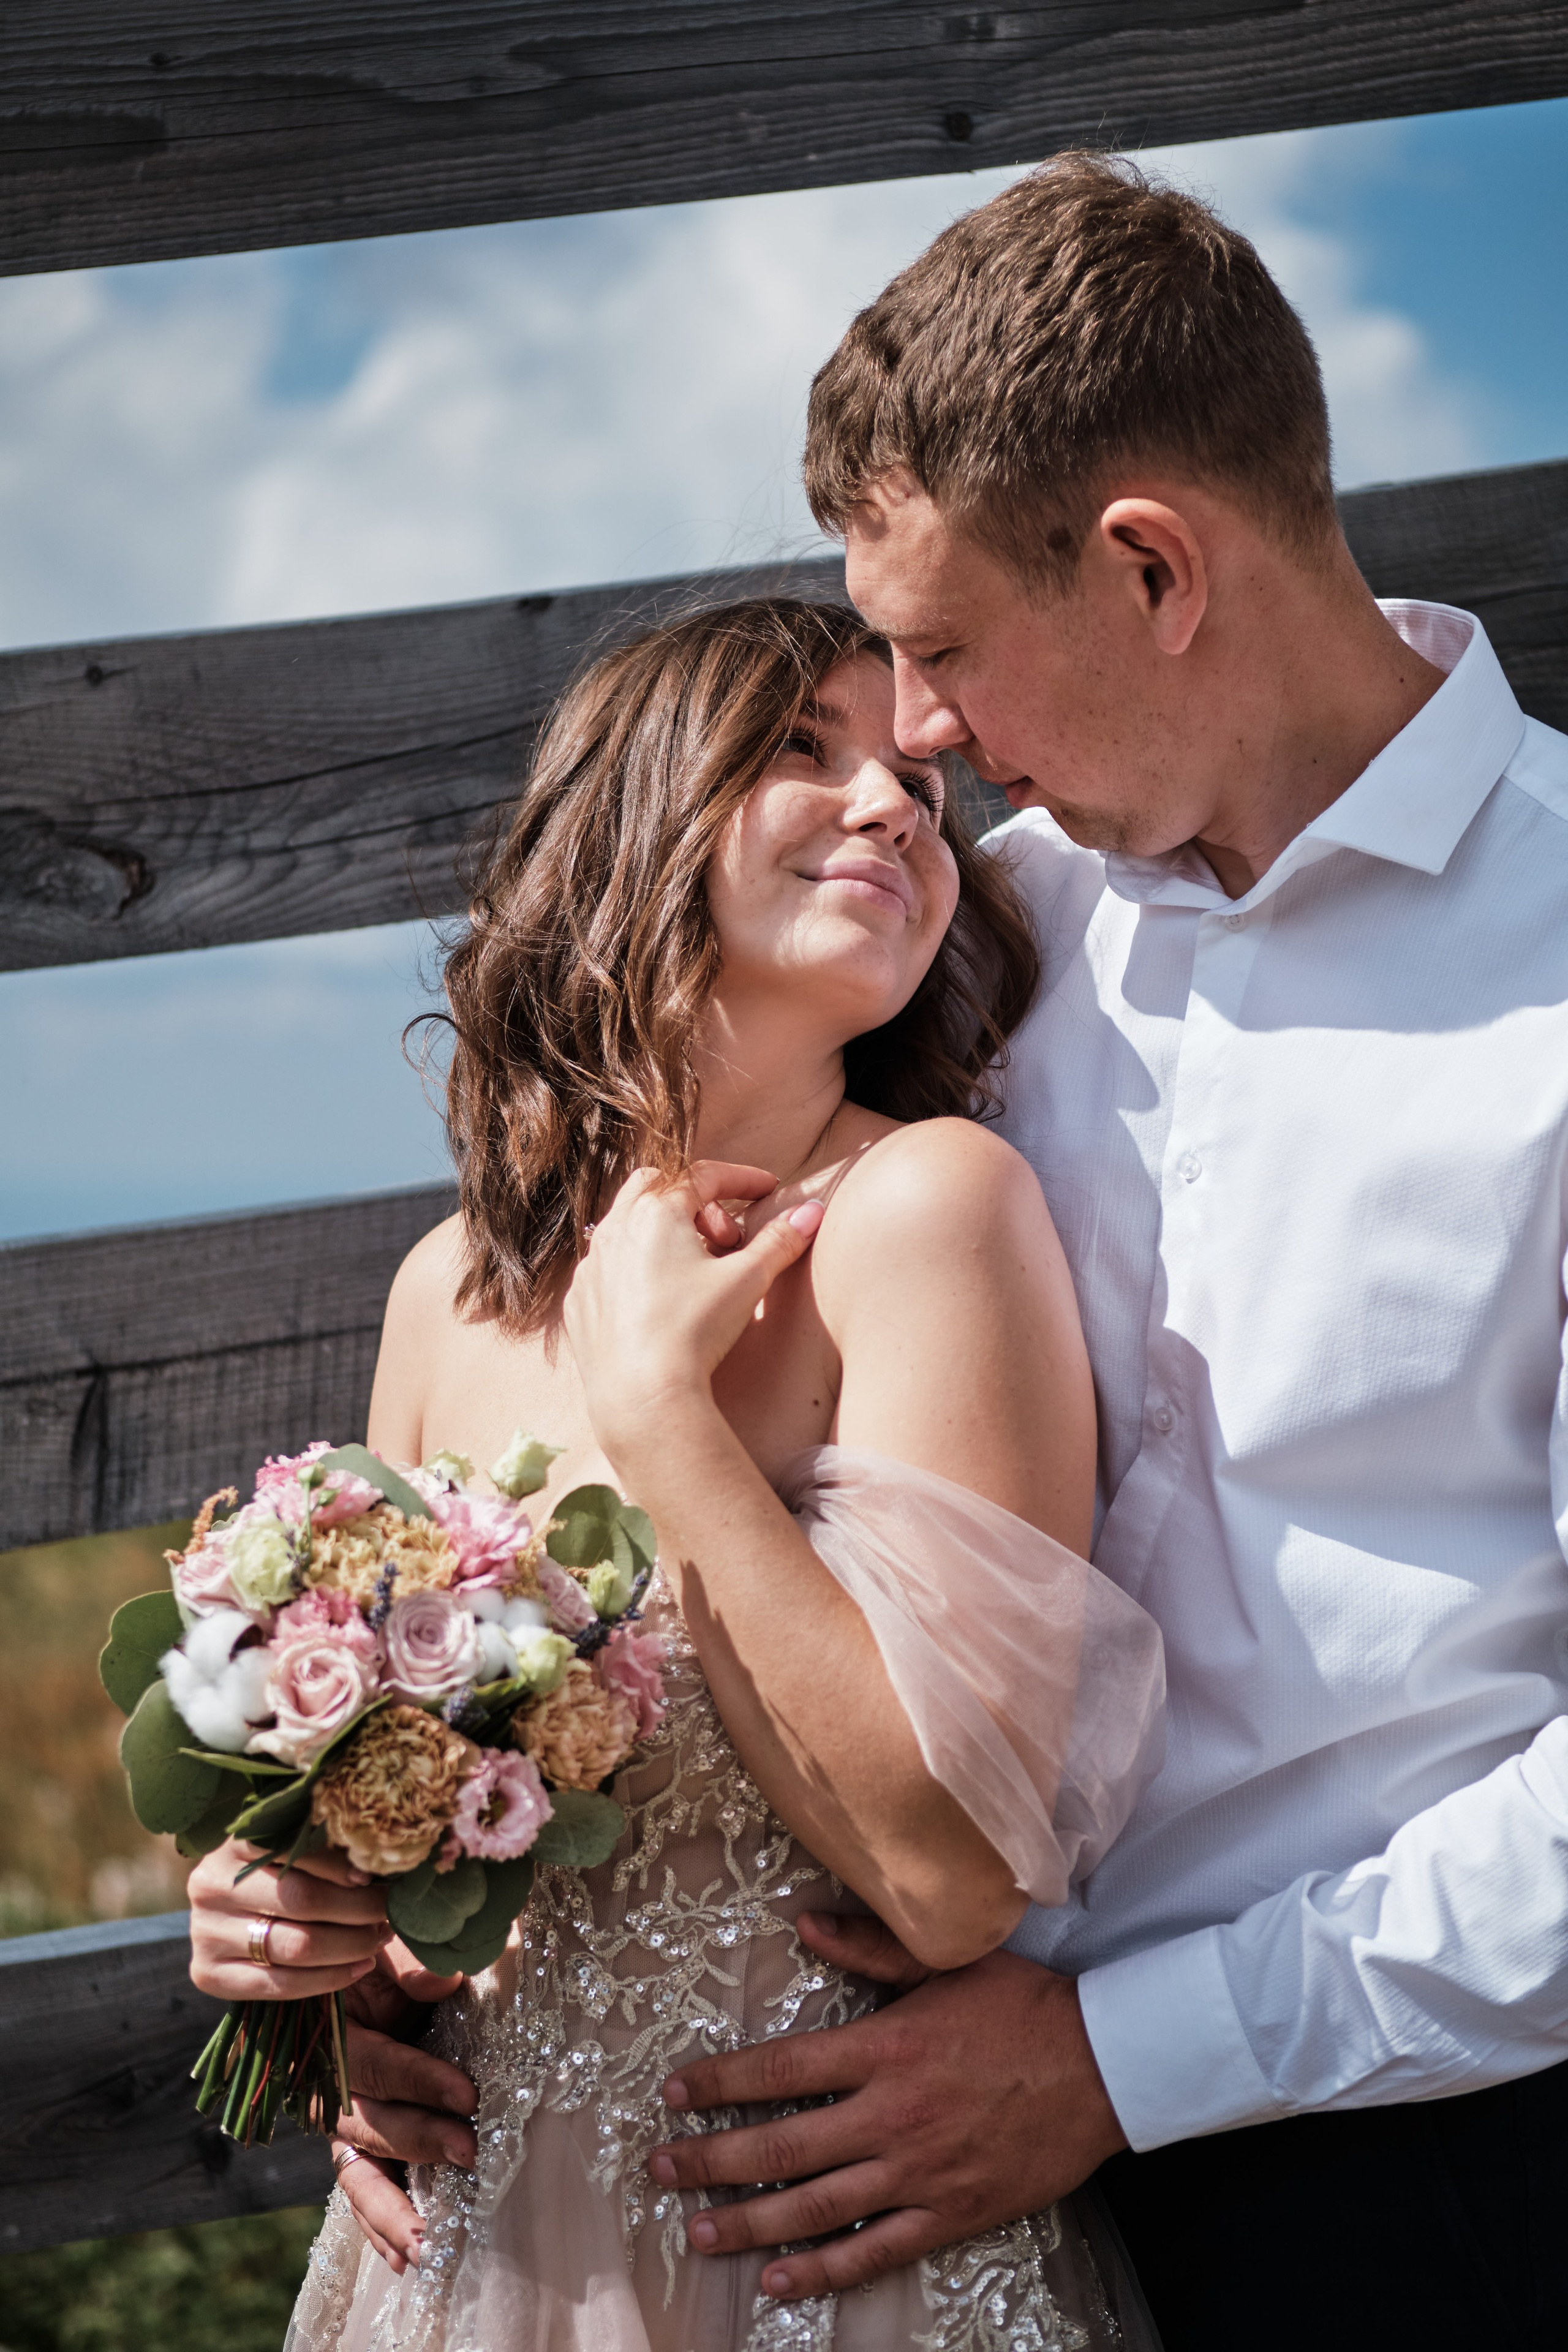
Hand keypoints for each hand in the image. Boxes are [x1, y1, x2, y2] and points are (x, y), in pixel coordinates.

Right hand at [187, 1839, 476, 2270]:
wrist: (335, 1939)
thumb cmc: (373, 1933)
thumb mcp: (385, 1935)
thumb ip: (411, 1954)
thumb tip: (446, 1974)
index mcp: (330, 2022)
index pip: (371, 2062)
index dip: (417, 2080)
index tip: (469, 2095)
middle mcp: (322, 2072)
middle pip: (362, 2120)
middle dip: (417, 2140)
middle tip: (470, 2153)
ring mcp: (332, 2106)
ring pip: (352, 2164)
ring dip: (390, 2205)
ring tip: (429, 2243)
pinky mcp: (346, 2129)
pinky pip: (354, 2181)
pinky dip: (375, 2220)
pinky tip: (406, 2259)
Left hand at [563, 1161, 823, 1466]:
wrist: (642, 1396)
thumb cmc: (695, 1331)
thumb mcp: (748, 1281)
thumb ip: (780, 1240)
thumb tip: (811, 1211)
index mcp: (655, 1213)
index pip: (704, 1176)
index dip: (741, 1179)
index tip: (767, 1190)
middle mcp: (614, 1230)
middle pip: (656, 1187)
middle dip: (695, 1201)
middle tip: (726, 1236)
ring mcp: (591, 1267)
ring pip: (626, 1226)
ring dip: (663, 1234)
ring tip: (696, 1269)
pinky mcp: (579, 1303)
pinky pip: (607, 1268)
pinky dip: (634, 1268)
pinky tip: (659, 1299)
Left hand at [650, 1912, 1126, 2297]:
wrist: (1103, 2066)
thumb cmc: (1021, 2006)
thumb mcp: (945, 1960)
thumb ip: (870, 1945)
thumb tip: (804, 1920)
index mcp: (885, 2048)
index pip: (780, 2070)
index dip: (719, 2083)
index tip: (673, 2094)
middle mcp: (892, 2116)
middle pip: (783, 2146)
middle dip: (713, 2160)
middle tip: (661, 2168)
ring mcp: (919, 2173)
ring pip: (817, 2208)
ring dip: (750, 2222)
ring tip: (698, 2231)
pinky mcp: (950, 2214)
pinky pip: (874, 2251)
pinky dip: (822, 2271)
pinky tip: (778, 2281)